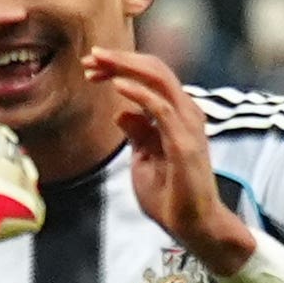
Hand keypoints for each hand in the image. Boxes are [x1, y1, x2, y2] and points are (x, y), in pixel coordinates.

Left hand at [93, 48, 253, 269]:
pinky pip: (160, 109)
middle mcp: (187, 113)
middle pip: (155, 70)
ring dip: (126, 68)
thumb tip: (121, 112)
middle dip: (121, 59)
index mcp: (177, 115)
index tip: (91, 68)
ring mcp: (188, 126)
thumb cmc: (171, 196)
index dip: (121, 67)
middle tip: (90, 57)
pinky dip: (138, 93)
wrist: (193, 225)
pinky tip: (116, 87)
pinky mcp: (184, 143)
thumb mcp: (143, 158)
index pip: (151, 78)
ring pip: (159, 80)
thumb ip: (137, 133)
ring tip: (98, 64)